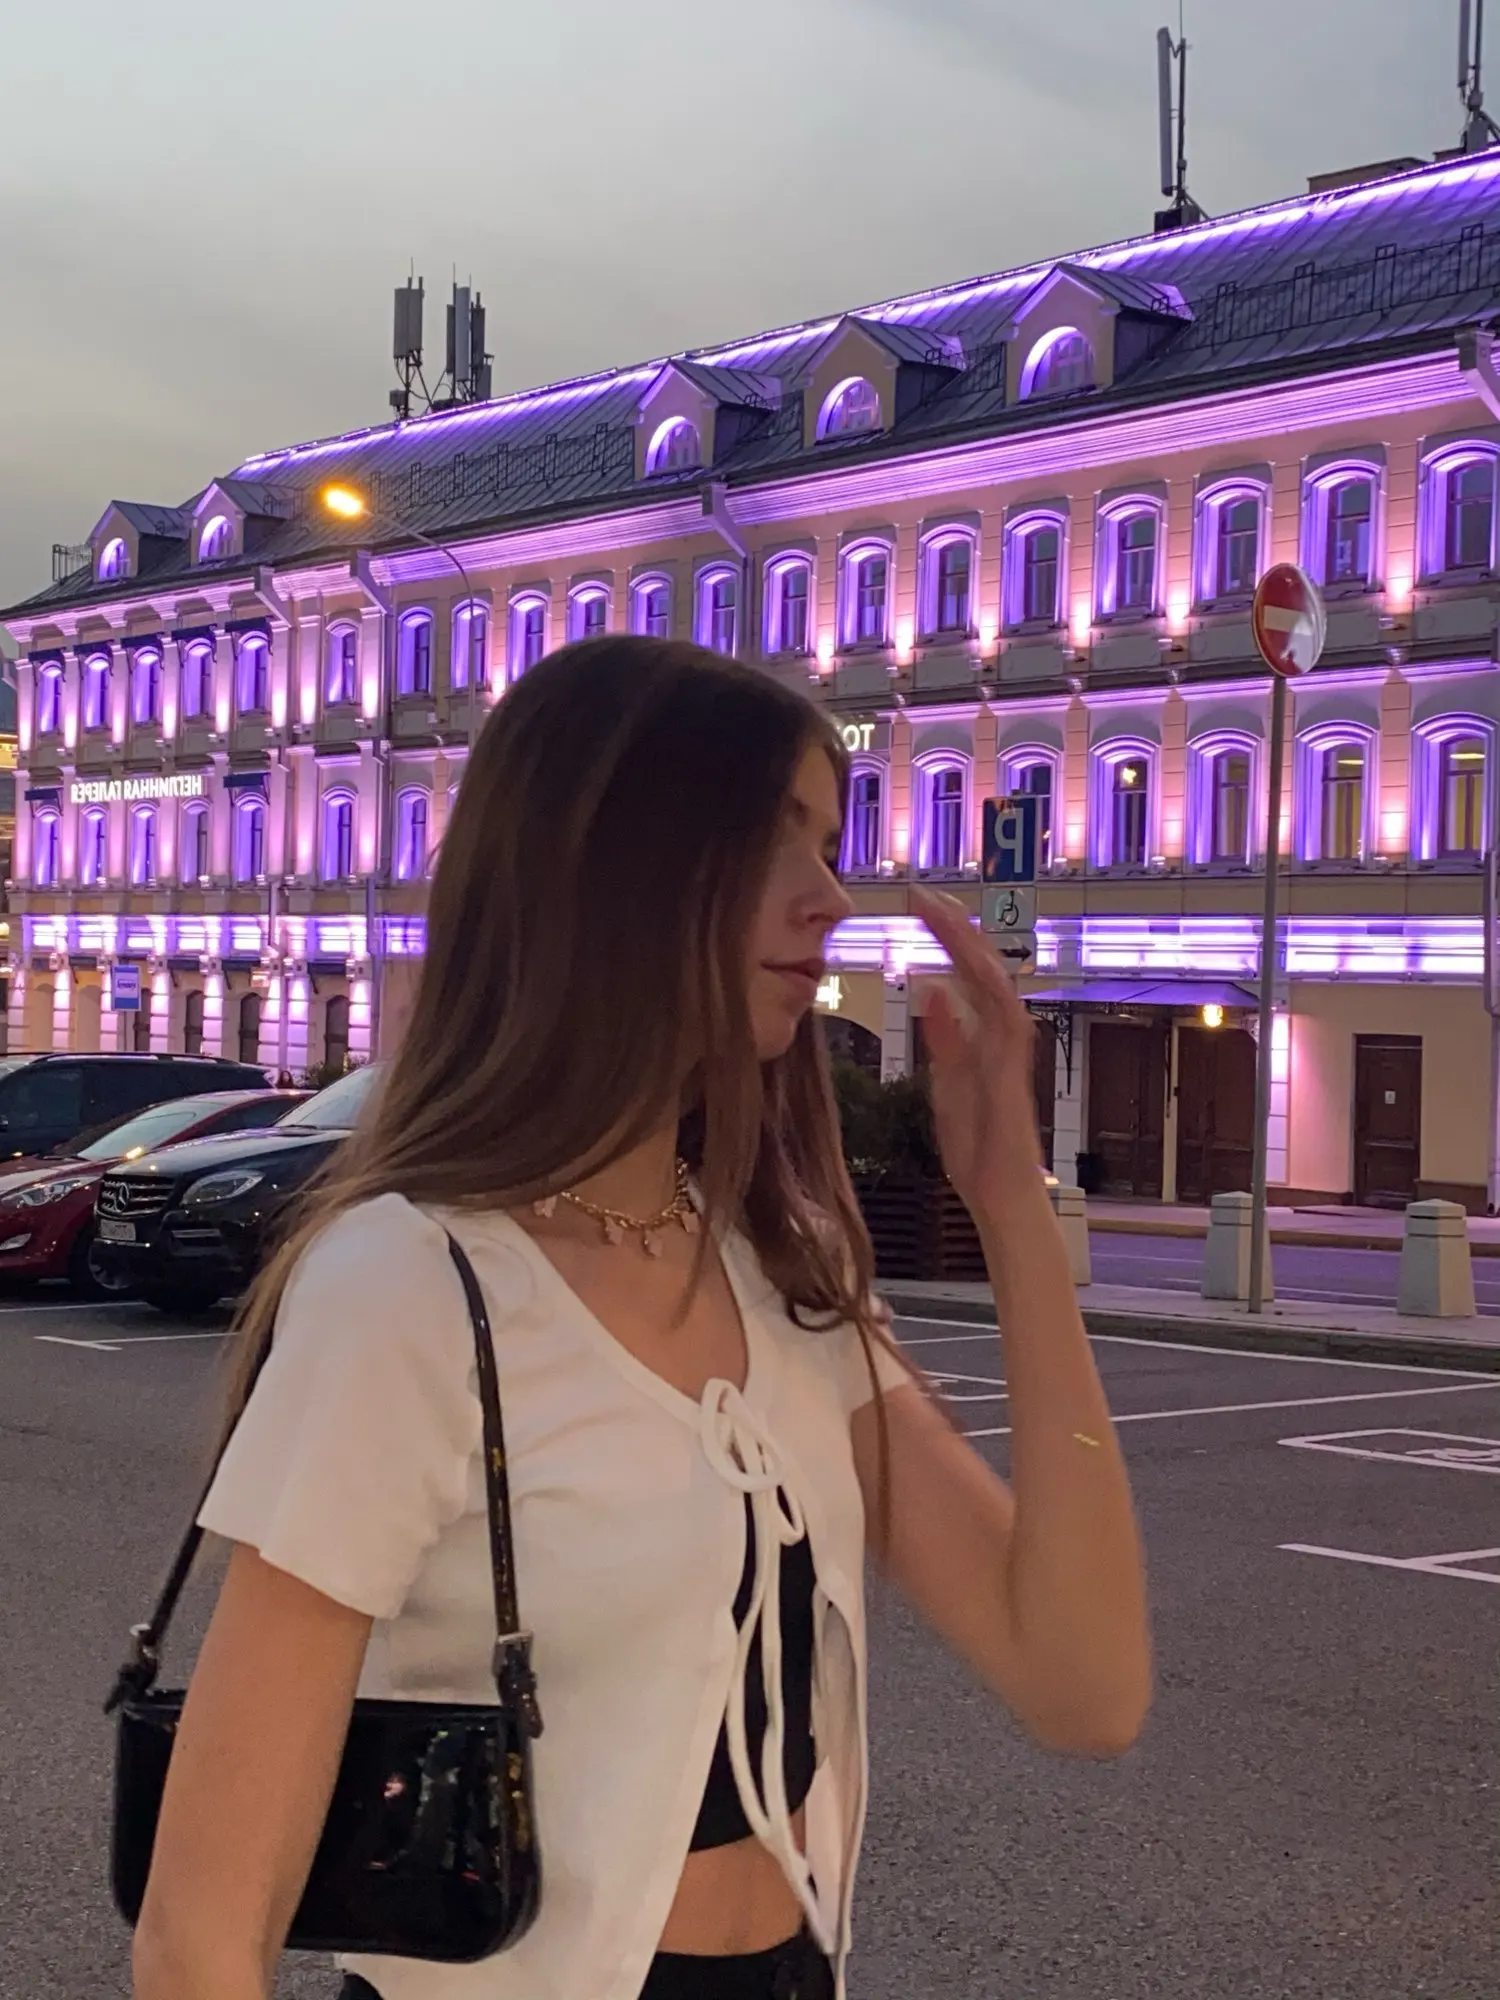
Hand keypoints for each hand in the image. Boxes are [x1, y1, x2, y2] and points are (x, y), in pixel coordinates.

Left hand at [910, 887, 1043, 1223]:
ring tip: (939, 914)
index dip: (947, 939)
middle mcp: (1004, 1038)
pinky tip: (962, 967)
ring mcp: (1012, 1054)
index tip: (919, 906)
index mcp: (984, 1039)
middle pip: (983, 968)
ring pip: (996, 984)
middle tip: (923, 894)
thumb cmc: (978, 1152)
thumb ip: (943, 1043)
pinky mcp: (1012, 1076)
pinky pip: (1005, 1023)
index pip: (966, 976)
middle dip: (955, 929)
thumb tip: (931, 993)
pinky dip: (986, 993)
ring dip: (967, 947)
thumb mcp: (946, 1088)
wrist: (1001, 1199)